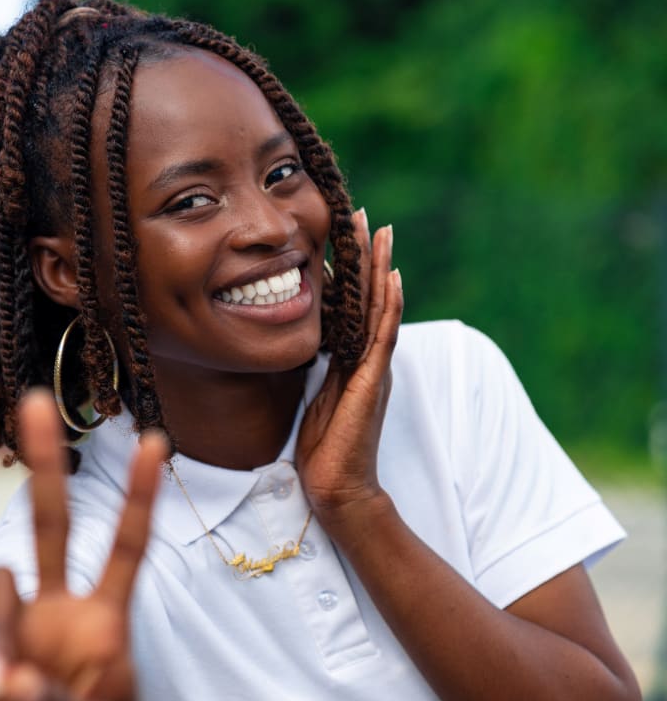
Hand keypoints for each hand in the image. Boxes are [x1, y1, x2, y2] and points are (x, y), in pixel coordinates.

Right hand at [0, 391, 166, 700]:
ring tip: (1, 691)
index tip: (157, 440)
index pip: (126, 548)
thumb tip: (1, 678)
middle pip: (52, 527)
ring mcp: (10, 634)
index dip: (140, 497)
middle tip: (38, 404)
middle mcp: (57, 612)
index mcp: (104, 623)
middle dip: (48, 468)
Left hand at [296, 209, 401, 528]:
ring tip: (381, 231)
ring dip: (381, 268)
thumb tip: (307, 342)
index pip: (353, 305)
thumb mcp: (316, 396)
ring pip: (381, 307)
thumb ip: (319, 367)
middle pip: (370, 296)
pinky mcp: (374, 380)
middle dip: (366, 255)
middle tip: (362, 214)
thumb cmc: (325, 449)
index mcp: (353, 360)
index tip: (340, 234)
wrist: (338, 486)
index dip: (349, 269)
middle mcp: (368, 359)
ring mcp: (374, 368)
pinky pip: (384, 335)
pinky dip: (390, 305)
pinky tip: (393, 276)